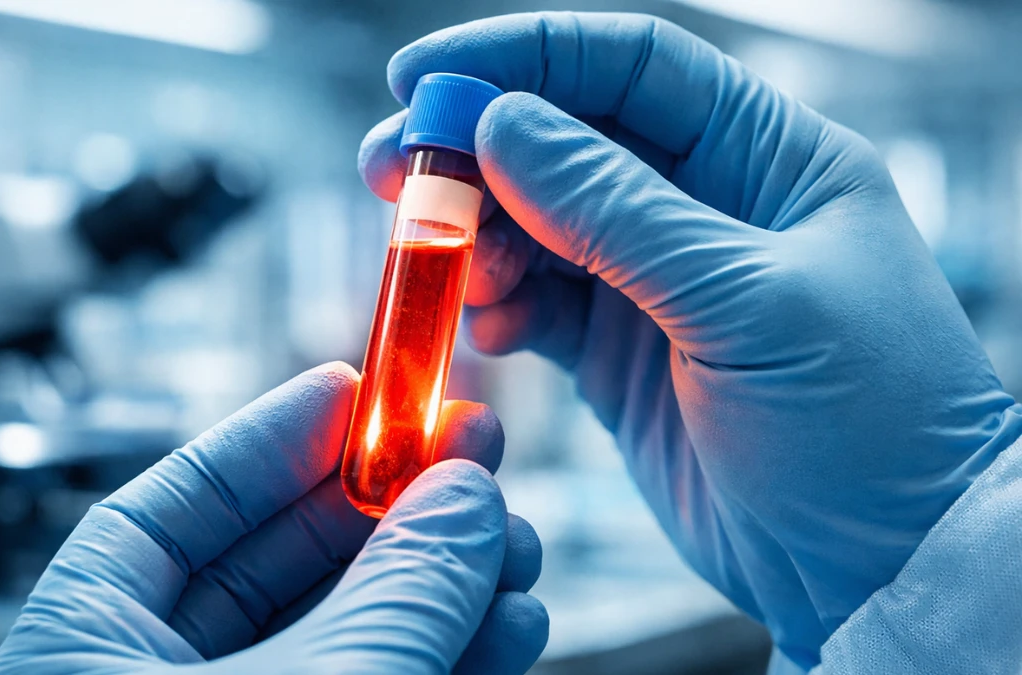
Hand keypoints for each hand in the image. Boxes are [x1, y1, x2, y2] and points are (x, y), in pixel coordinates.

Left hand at [0, 363, 547, 674]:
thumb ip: (387, 594)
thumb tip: (462, 496)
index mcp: (79, 647)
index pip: (171, 509)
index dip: (267, 440)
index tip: (352, 384)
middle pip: (277, 565)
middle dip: (388, 509)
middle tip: (470, 453)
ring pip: (343, 634)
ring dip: (438, 586)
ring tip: (512, 544)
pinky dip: (444, 657)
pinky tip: (508, 623)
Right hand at [359, 12, 1021, 667]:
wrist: (885, 568)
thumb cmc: (866, 425)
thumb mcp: (746, 305)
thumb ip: (616, 214)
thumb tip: (502, 125)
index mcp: (768, 158)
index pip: (631, 68)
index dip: (523, 56)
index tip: (421, 76)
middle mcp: (708, 207)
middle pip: (566, 141)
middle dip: (474, 149)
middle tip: (389, 170)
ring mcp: (659, 282)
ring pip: (538, 225)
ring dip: (478, 238)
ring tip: (449, 272)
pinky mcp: (622, 354)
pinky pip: (537, 305)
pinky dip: (501, 309)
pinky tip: (496, 331)